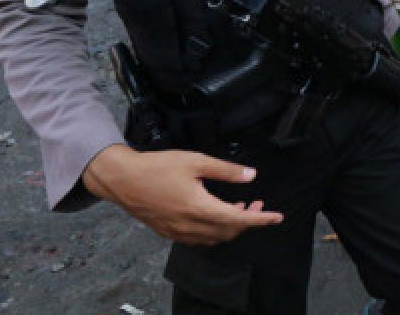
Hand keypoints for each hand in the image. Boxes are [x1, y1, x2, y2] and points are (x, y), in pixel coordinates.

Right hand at [83, 144, 282, 245]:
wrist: (122, 179)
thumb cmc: (157, 167)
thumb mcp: (196, 161)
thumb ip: (226, 170)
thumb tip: (251, 175)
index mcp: (199, 208)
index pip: (238, 220)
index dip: (261, 220)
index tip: (277, 217)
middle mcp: (189, 225)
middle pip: (228, 232)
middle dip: (247, 221)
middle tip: (256, 204)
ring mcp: (178, 232)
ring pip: (214, 238)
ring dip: (231, 226)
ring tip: (238, 207)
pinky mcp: (169, 232)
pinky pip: (199, 239)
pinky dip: (214, 230)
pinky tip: (216, 214)